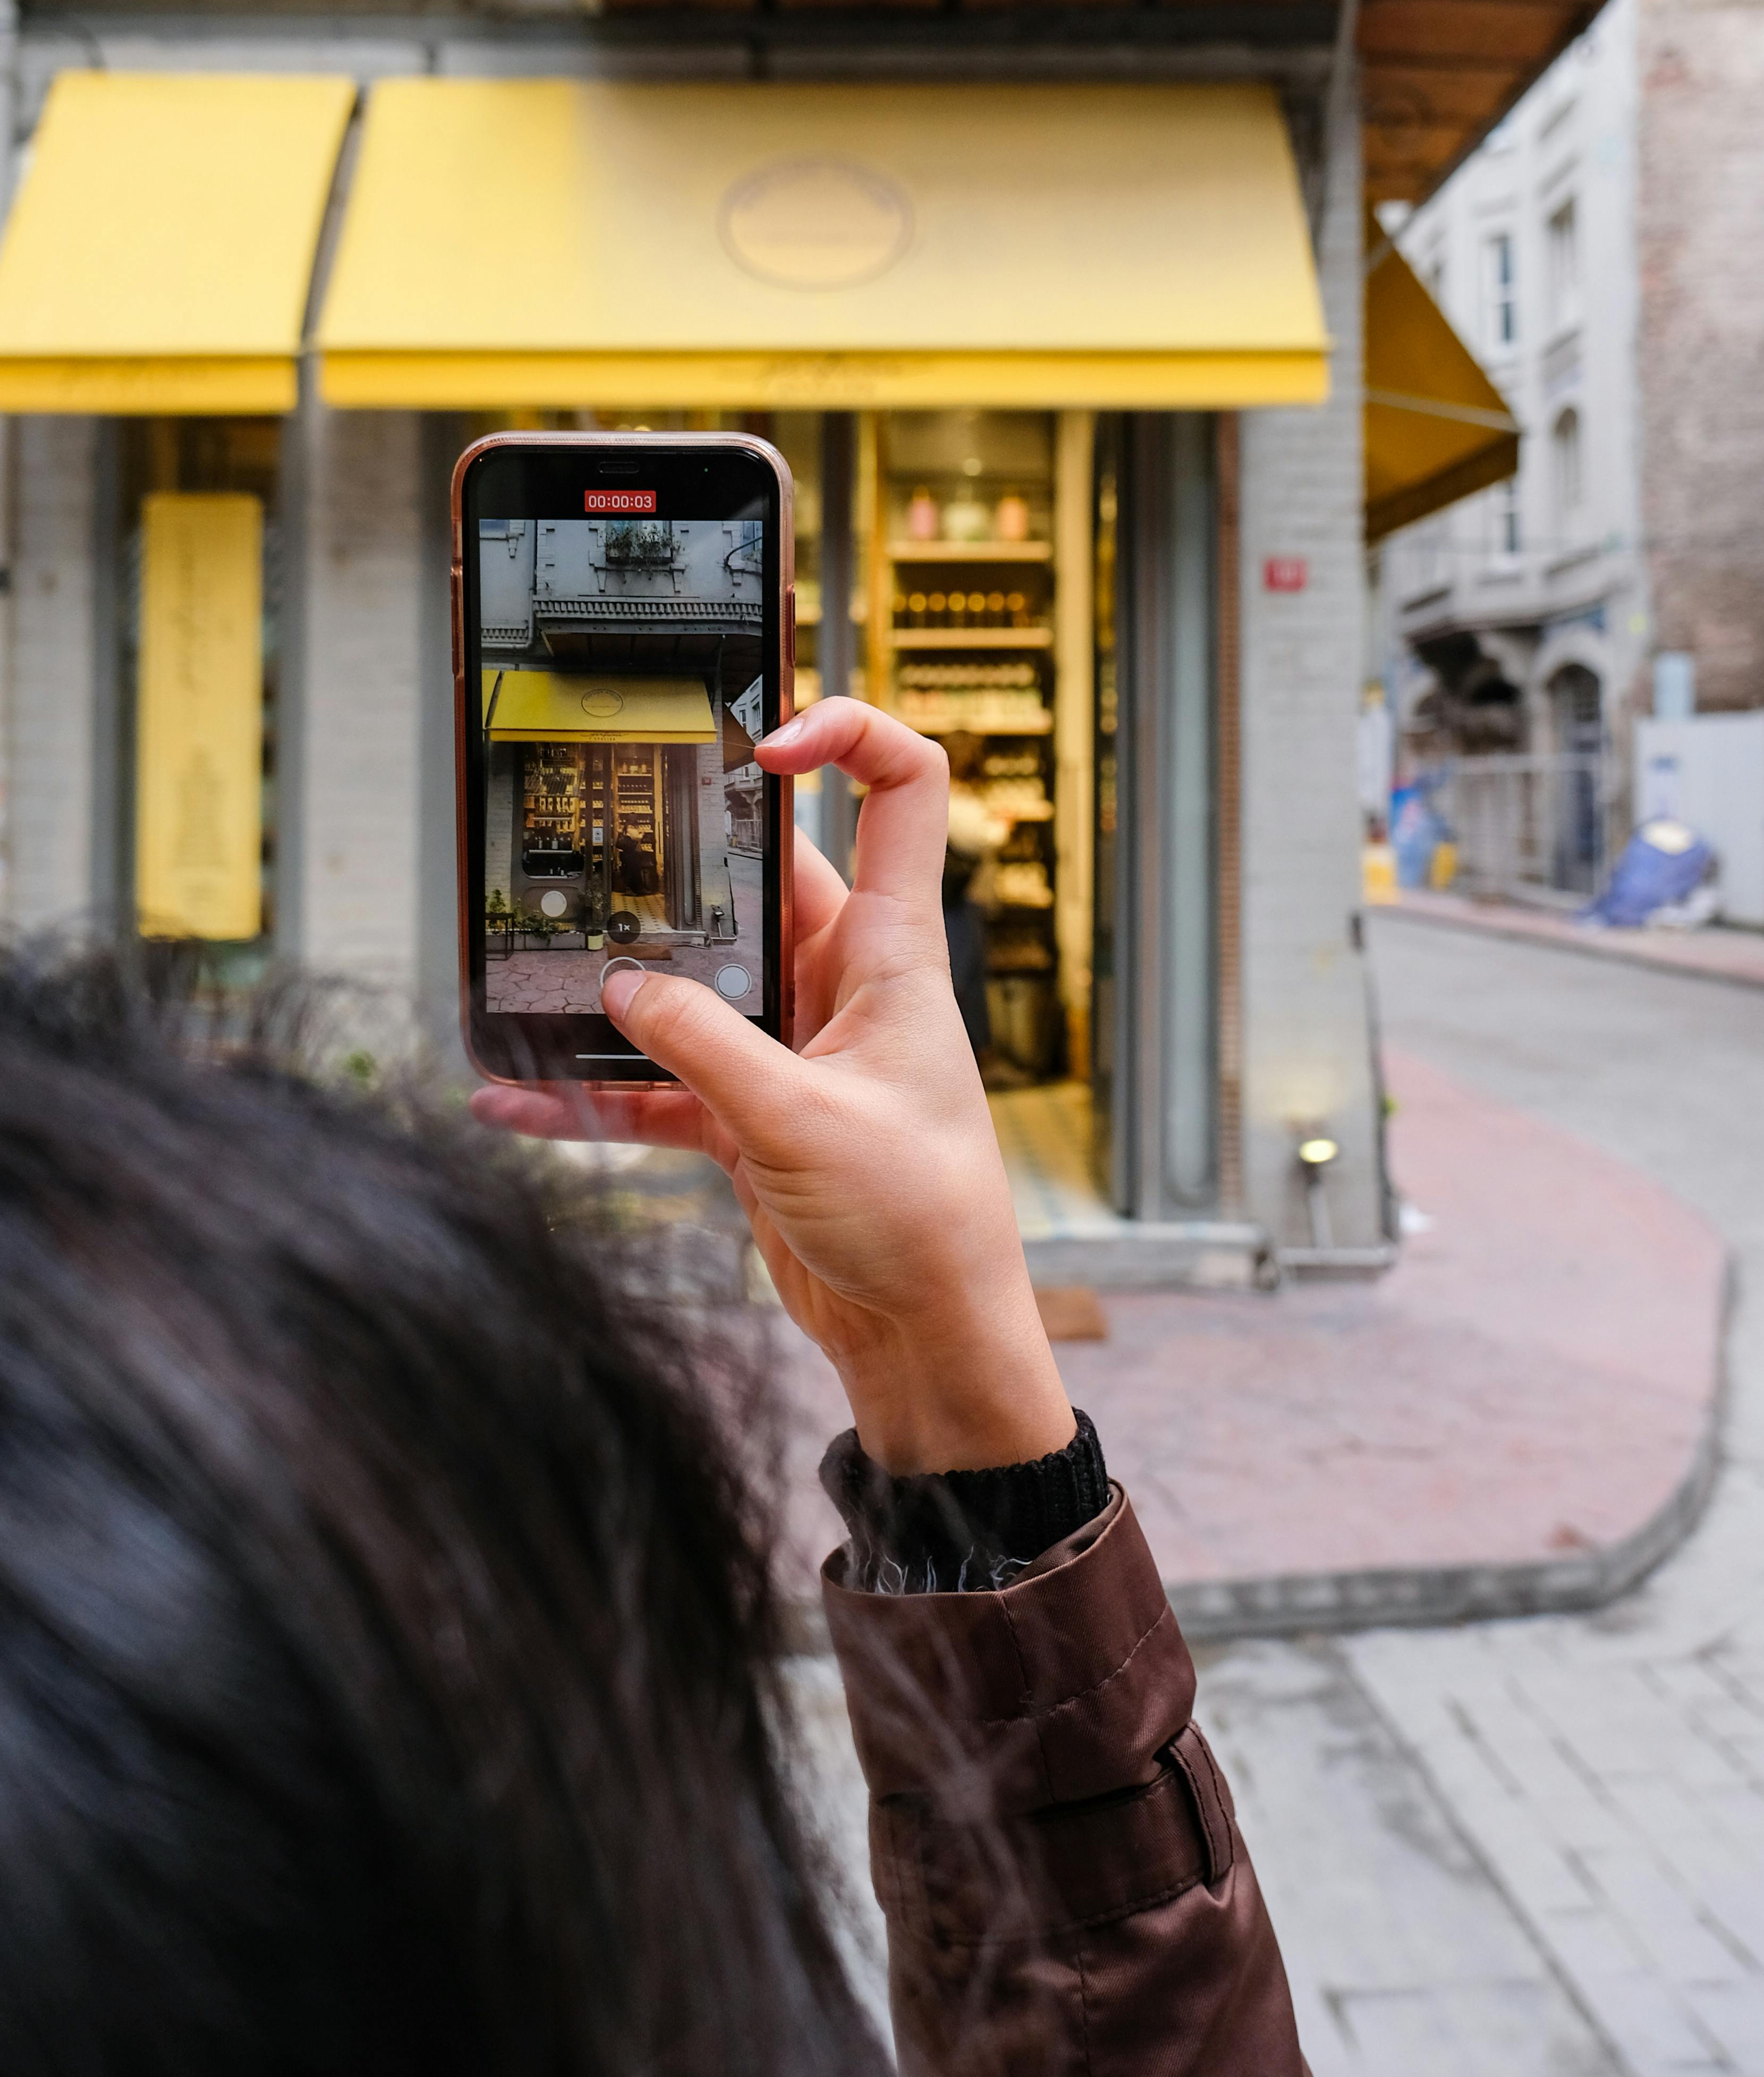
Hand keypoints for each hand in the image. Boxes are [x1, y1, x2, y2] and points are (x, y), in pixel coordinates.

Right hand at [471, 699, 1073, 1476]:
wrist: (927, 1338)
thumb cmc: (921, 1222)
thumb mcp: (802, 1121)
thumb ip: (704, 1046)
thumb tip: (621, 990)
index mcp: (892, 951)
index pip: (899, 794)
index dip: (846, 737)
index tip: (765, 740)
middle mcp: (843, 982)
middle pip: (756, 885)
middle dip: (677, 870)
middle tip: (598, 848)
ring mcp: (793, 1047)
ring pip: (692, 987)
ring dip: (620, 994)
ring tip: (536, 982)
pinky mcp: (752, 1115)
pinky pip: (660, 1082)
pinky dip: (599, 1094)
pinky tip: (522, 1100)